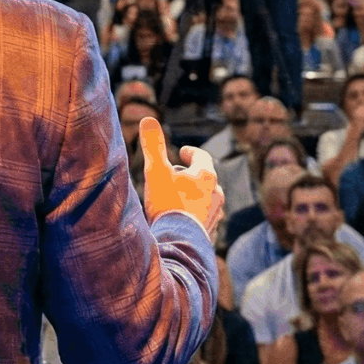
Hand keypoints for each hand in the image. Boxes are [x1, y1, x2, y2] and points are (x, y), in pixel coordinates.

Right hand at [139, 116, 223, 238]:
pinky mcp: (210, 233)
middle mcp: (216, 194)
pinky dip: (194, 214)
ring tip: (179, 198)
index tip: (182, 152)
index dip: (190, 152)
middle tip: (176, 175)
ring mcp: (215, 215)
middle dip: (191, 175)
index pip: (201, 157)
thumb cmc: (168, 204)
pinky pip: (204, 218)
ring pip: (207, 199)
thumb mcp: (156, 171)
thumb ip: (153, 145)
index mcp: (206, 176)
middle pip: (206, 178)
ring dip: (194, 195)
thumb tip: (148, 118)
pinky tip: (181, 219)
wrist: (179, 245)